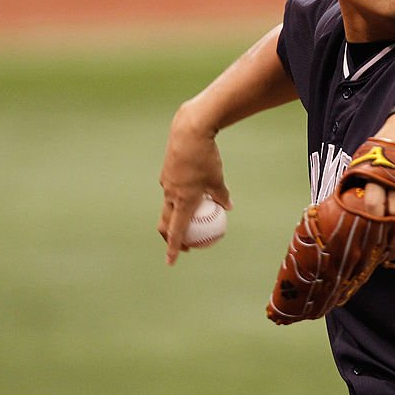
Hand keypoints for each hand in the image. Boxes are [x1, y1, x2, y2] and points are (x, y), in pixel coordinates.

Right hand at [158, 104, 232, 264]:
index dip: (173, 248)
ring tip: (188, 219)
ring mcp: (166, 182)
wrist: (188, 132)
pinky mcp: (167, 171)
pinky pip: (172, 189)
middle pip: (166, 221)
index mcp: (183, 200)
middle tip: (184, 245)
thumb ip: (222, 195)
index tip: (172, 261)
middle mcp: (170, 194)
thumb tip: (228, 207)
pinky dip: (179, 196)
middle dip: (171, 237)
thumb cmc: (206, 158)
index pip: (176, 231)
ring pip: (169, 204)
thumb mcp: (218, 179)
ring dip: (176, 215)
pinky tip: (191, 190)